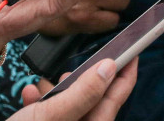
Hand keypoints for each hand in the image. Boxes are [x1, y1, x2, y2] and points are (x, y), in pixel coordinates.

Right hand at [16, 58, 137, 120]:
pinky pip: (54, 114)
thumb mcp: (51, 115)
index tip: (133, 50)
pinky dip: (43, 102)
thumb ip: (83, 92)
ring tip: (49, 82)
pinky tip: (30, 93)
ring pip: (72, 105)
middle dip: (87, 79)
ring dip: (61, 90)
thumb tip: (109, 68)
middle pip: (95, 100)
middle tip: (82, 64)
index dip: (126, 71)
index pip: (117, 97)